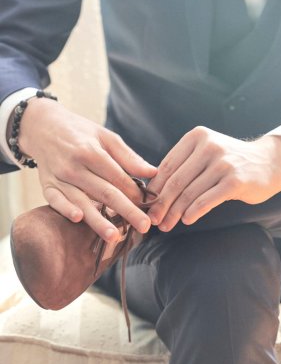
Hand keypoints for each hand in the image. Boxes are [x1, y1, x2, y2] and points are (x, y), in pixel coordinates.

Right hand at [16, 97, 156, 240]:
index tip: (149, 205)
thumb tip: (153, 172)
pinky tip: (78, 219)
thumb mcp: (106, 137)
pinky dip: (65, 209)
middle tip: (144, 227)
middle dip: (126, 211)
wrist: (44, 127)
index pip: (118, 177)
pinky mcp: (47, 186)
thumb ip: (128, 157)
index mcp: (91, 152)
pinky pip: (55, 201)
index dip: (135, 192)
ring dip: (98, 220)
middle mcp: (74, 166)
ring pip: (82, 201)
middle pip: (105, 192)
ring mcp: (59, 177)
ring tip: (114, 236)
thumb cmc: (81, 133)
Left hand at [147, 126, 280, 231]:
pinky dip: (194, 212)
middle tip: (153, 220)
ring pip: (189, 192)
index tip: (146, 205)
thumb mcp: (206, 154)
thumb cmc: (231, 162)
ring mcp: (223, 163)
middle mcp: (209, 146)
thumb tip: (153, 191)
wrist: (269, 161)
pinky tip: (187, 220)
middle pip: (176, 181)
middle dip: (162, 204)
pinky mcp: (235, 180)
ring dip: (175, 212)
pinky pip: (207, 200)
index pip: (168, 166)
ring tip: (167, 224)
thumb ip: (184, 166)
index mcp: (197, 137)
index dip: (155, 188)